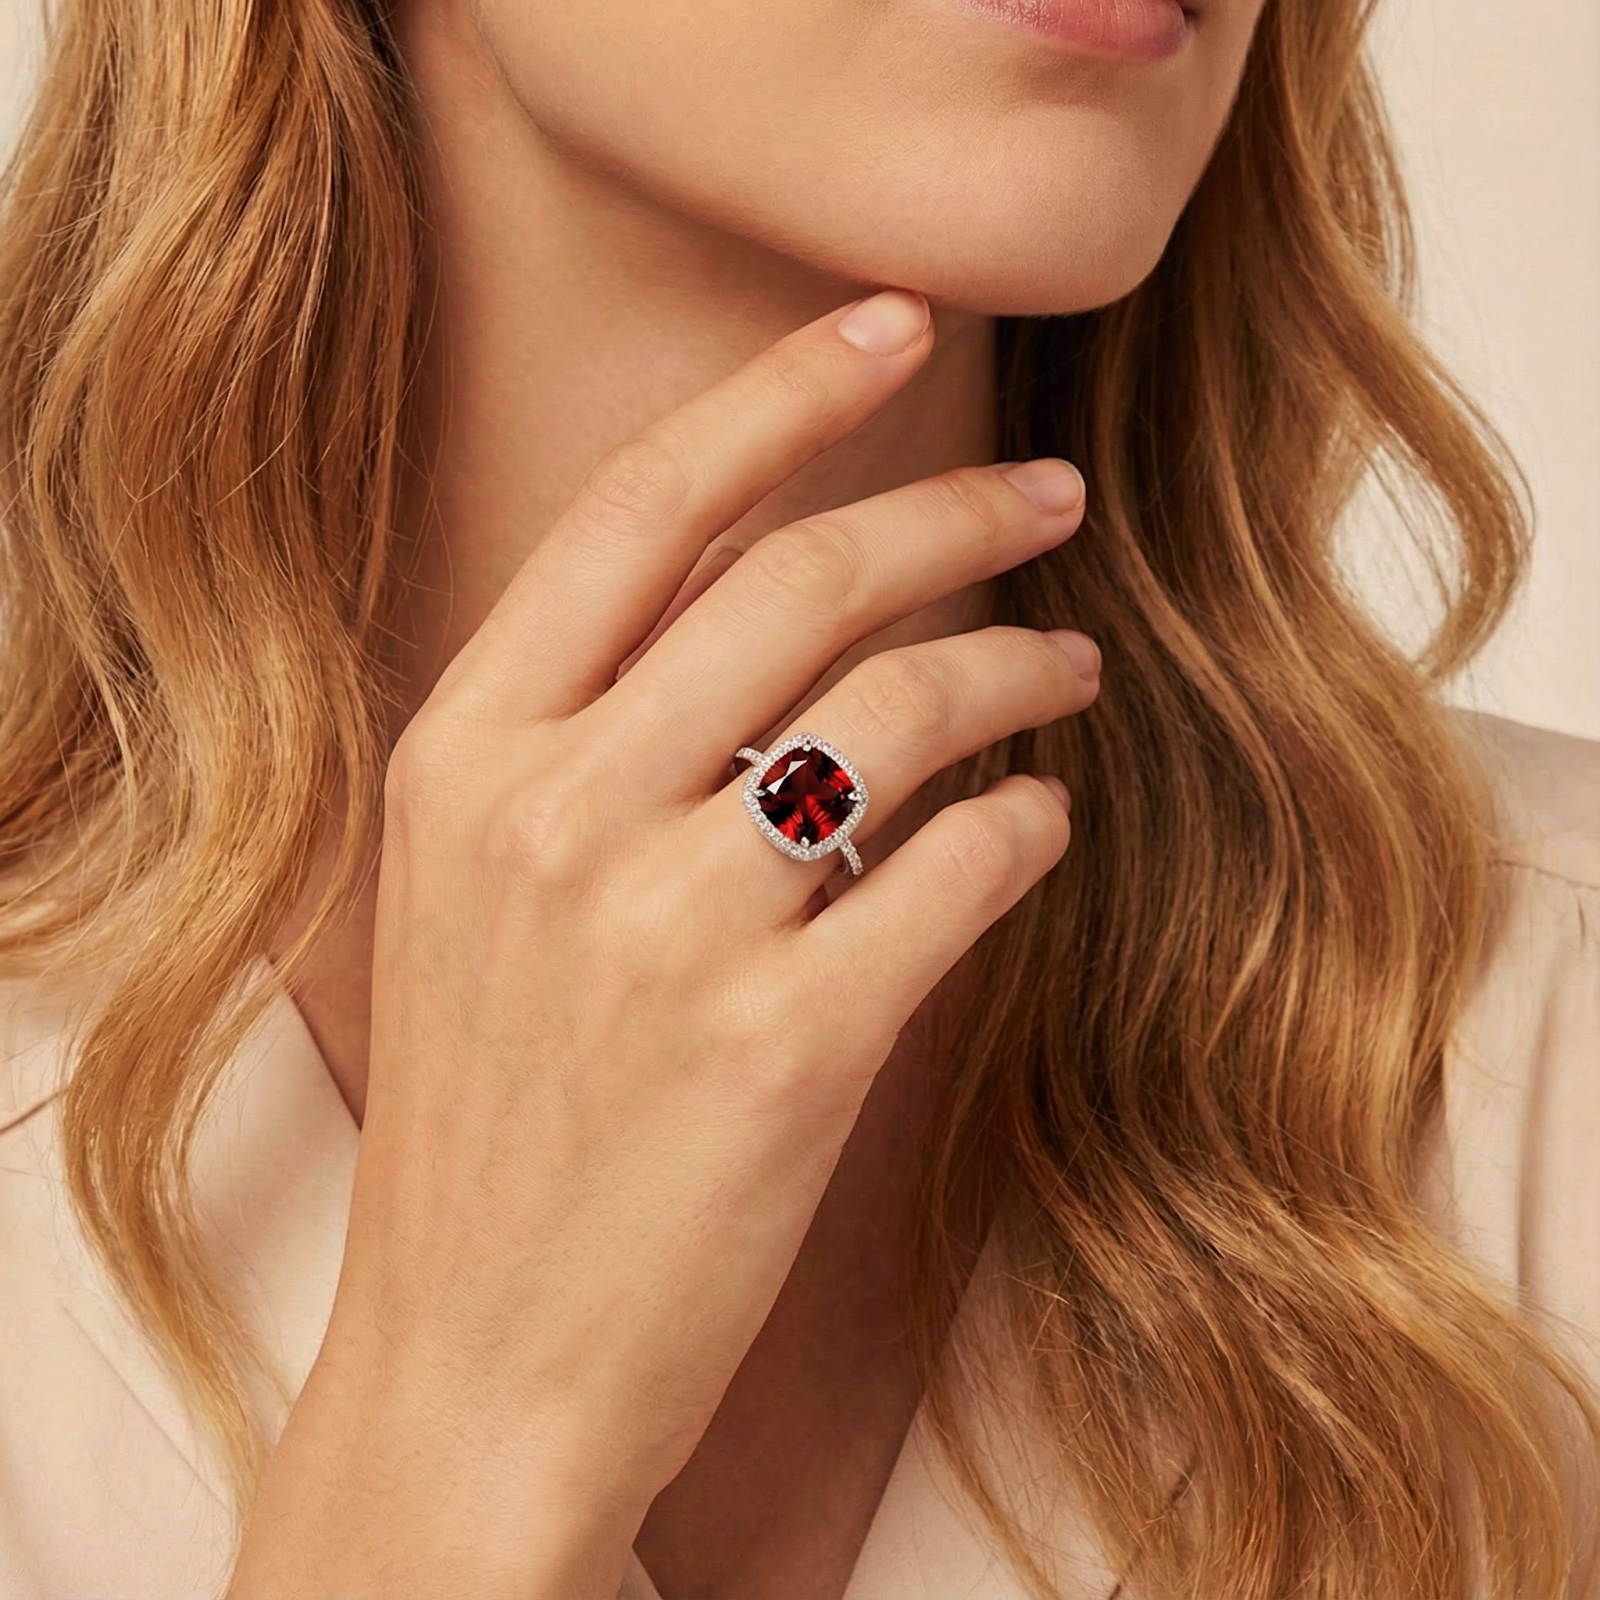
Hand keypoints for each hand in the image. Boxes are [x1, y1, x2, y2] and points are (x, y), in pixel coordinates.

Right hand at [227, 288, 1098, 1597]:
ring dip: (1021, 670)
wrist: (479, 1360)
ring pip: (906, 709)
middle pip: (803, 578)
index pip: (643, 507)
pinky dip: (1028, 826)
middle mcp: (554, 813)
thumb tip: (784, 610)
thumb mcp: (480, 896)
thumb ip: (592, 740)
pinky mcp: (782, 1048)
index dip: (781, 392)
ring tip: (1072, 677)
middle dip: (959, 511)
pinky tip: (1040, 824)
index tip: (891, 326)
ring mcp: (665, 929)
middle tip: (1053, 498)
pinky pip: (962, 870)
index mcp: (465, 753)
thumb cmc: (492, 1119)